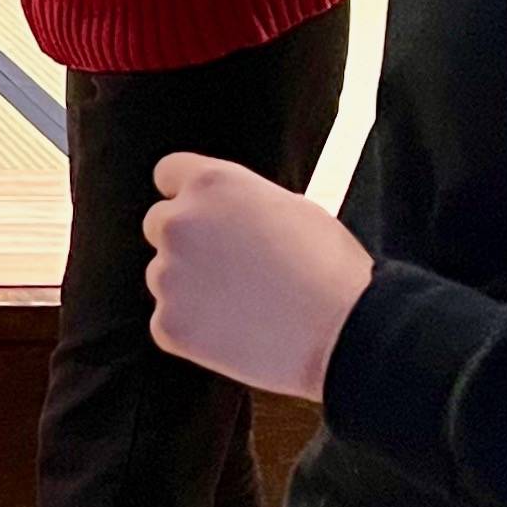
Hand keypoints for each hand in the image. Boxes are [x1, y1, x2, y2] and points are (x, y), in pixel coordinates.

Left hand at [145, 154, 374, 399]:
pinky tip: (238, 333)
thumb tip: (222, 213)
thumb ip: (240, 203)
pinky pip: (170, 321)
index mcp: (211, 184)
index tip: (203, 214)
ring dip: (191, 287)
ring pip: (164, 275)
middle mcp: (179, 223)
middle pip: (160, 224)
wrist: (346, 332)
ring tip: (247, 305)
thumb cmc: (330, 268)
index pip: (169, 173)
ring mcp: (168, 275)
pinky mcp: (168, 323)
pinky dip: (195, 329)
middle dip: (188, 241)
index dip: (187, 193)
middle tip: (232, 268)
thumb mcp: (290, 207)